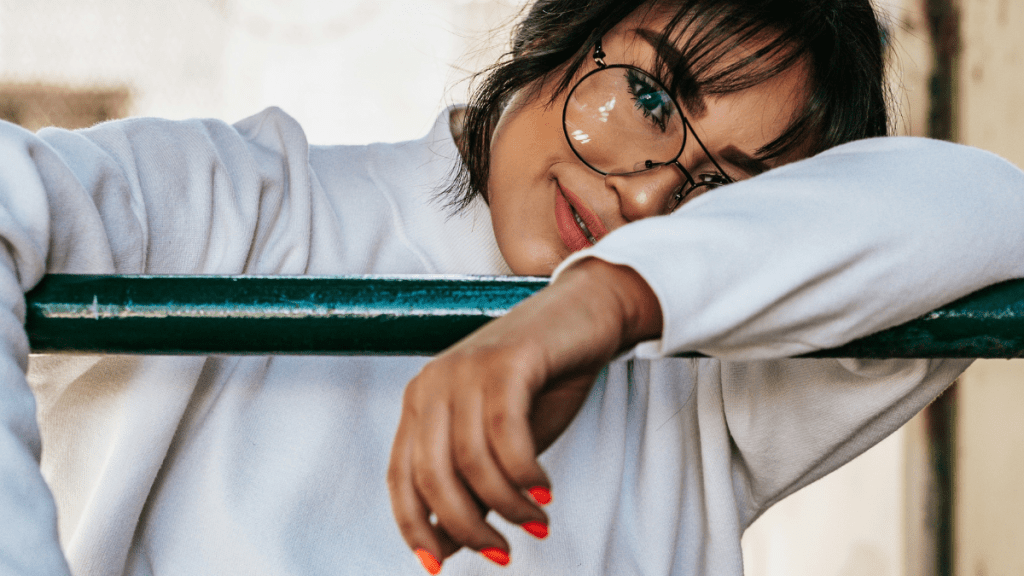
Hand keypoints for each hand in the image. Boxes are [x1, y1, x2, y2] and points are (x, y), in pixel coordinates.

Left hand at [387, 258, 662, 572]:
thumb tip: (444, 546)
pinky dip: (525, 474)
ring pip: (472, 461)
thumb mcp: (500, 443)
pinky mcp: (507, 362)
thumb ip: (471, 486)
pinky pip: (507, 436)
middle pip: (432, 476)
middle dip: (466, 527)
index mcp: (421, 400)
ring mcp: (467, 368)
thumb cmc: (543, 381)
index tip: (437, 567)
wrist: (587, 313)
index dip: (414, 527)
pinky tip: (545, 491)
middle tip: (502, 551)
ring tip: (536, 522)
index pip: (400, 477)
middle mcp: (433, 383)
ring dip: (507, 506)